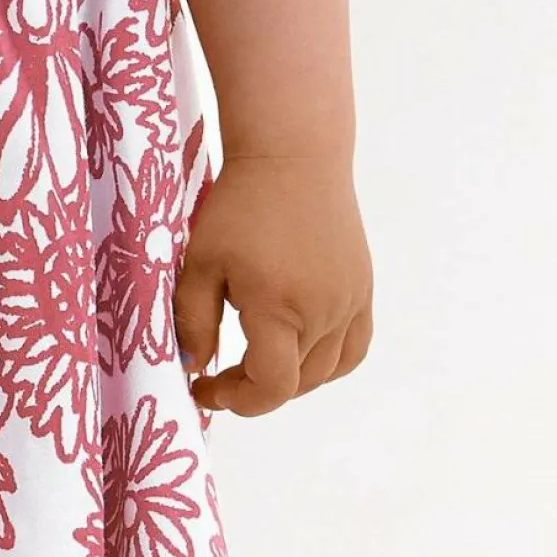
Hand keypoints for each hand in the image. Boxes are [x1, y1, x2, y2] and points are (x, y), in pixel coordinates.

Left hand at [173, 151, 373, 416]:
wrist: (293, 156)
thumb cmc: (240, 205)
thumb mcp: (201, 261)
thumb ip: (193, 320)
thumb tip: (195, 367)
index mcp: (281, 308)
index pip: (271, 385)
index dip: (236, 399)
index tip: (205, 389)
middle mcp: (325, 313)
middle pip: (296, 382)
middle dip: (254, 389)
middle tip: (219, 376)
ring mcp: (351, 303)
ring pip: (326, 370)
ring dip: (290, 379)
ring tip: (256, 362)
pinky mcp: (363, 290)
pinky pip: (353, 348)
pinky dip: (327, 363)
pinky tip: (300, 352)